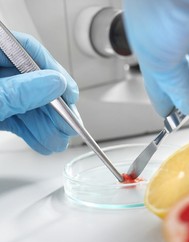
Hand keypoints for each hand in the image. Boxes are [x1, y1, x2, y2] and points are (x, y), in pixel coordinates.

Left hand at [0, 32, 78, 154]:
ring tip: (58, 140)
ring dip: (46, 125)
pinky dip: (32, 131)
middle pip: (32, 81)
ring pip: (27, 103)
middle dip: (53, 109)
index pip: (28, 51)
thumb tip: (55, 83)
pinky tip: (43, 141)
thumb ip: (19, 91)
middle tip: (69, 126)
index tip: (70, 94)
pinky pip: (16, 116)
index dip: (54, 72)